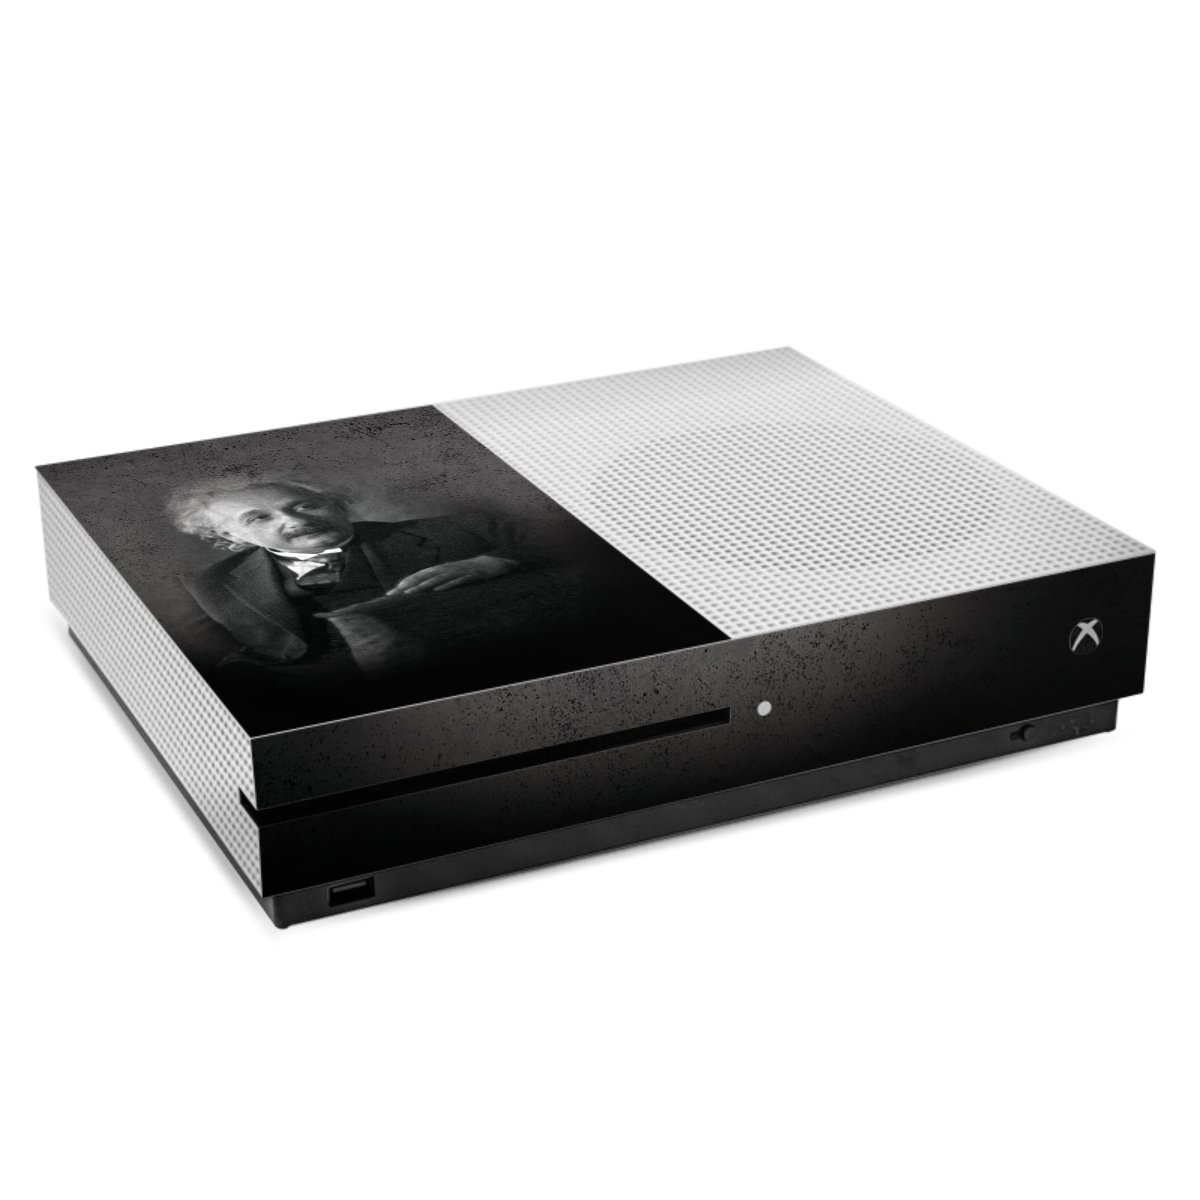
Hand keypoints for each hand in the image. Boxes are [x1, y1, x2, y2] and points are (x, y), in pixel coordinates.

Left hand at [386, 554, 517, 595]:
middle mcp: (446, 569)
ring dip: (423, 586)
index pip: (418, 575)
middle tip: (393, 594)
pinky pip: (457, 581)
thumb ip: (438, 580)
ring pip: (438, 579)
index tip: (391, 592)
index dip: (404, 582)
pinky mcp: (470, 576)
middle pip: (424, 576)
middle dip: (408, 585)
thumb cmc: (470, 571)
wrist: (492, 564)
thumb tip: (423, 590)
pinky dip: (447, 585)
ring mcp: (458, 572)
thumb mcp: (452, 575)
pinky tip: (438, 591)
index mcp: (441, 569)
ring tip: (410, 593)